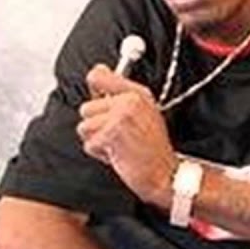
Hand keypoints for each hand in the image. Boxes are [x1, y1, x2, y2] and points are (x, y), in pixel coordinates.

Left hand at [77, 64, 176, 208]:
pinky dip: (100, 154)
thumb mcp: (146, 113)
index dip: (94, 89)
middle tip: (116, 135)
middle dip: (96, 125)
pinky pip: (89, 144)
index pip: (98, 75)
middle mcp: (129, 101)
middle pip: (86, 108)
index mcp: (137, 93)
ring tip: (117, 145)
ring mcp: (119, 117)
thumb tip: (96, 77)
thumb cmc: (154, 148)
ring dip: (97, 141)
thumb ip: (121, 96)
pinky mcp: (111, 135)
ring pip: (85, 126)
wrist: (165, 173)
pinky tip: (118, 155)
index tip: (99, 97)